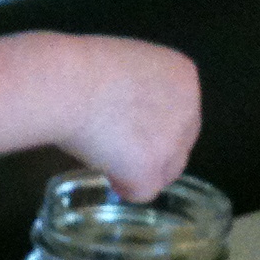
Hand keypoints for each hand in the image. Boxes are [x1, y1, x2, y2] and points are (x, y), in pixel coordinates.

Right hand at [57, 35, 200, 201]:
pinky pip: (142, 192)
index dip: (152, 129)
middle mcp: (189, 107)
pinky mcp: (151, 168)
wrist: (70, 86)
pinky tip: (103, 170)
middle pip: (180, 146)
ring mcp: (173, 140)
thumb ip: (136, 90)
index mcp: (183, 76)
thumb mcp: (124, 68)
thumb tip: (122, 112)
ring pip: (164, 173)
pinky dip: (122, 186)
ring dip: (138, 170)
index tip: (125, 133)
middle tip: (116, 154)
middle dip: (150, 154)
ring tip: (105, 159)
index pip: (181, 115)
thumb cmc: (80, 70)